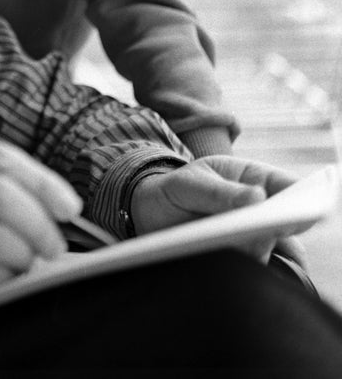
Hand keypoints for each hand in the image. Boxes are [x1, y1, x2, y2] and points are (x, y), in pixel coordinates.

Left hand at [130, 156, 309, 261]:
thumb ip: (220, 192)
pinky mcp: (239, 263)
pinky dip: (242, 270)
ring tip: (240, 244)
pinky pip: (251, 270)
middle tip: (266, 230)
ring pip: (272, 251)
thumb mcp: (191, 183)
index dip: (298, 199)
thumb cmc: (178, 190)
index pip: (289, 187)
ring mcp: (253, 239)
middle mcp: (262, 212)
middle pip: (286, 223)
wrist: (151, 214)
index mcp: (256, 180)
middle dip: (278, 228)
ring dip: (256, 250)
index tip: (291, 209)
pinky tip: (228, 266)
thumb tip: (258, 197)